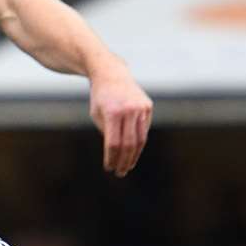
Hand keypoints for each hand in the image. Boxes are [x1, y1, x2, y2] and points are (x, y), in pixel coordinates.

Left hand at [88, 59, 151, 176]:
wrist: (111, 73)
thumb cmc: (101, 97)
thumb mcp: (97, 115)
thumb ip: (107, 134)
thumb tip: (118, 155)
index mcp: (112, 113)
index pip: (113, 143)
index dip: (111, 158)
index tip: (109, 168)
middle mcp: (129, 110)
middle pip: (128, 144)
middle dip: (124, 161)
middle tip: (120, 172)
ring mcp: (141, 108)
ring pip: (140, 139)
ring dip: (134, 156)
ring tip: (128, 166)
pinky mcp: (148, 107)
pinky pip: (143, 129)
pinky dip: (138, 142)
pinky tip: (132, 151)